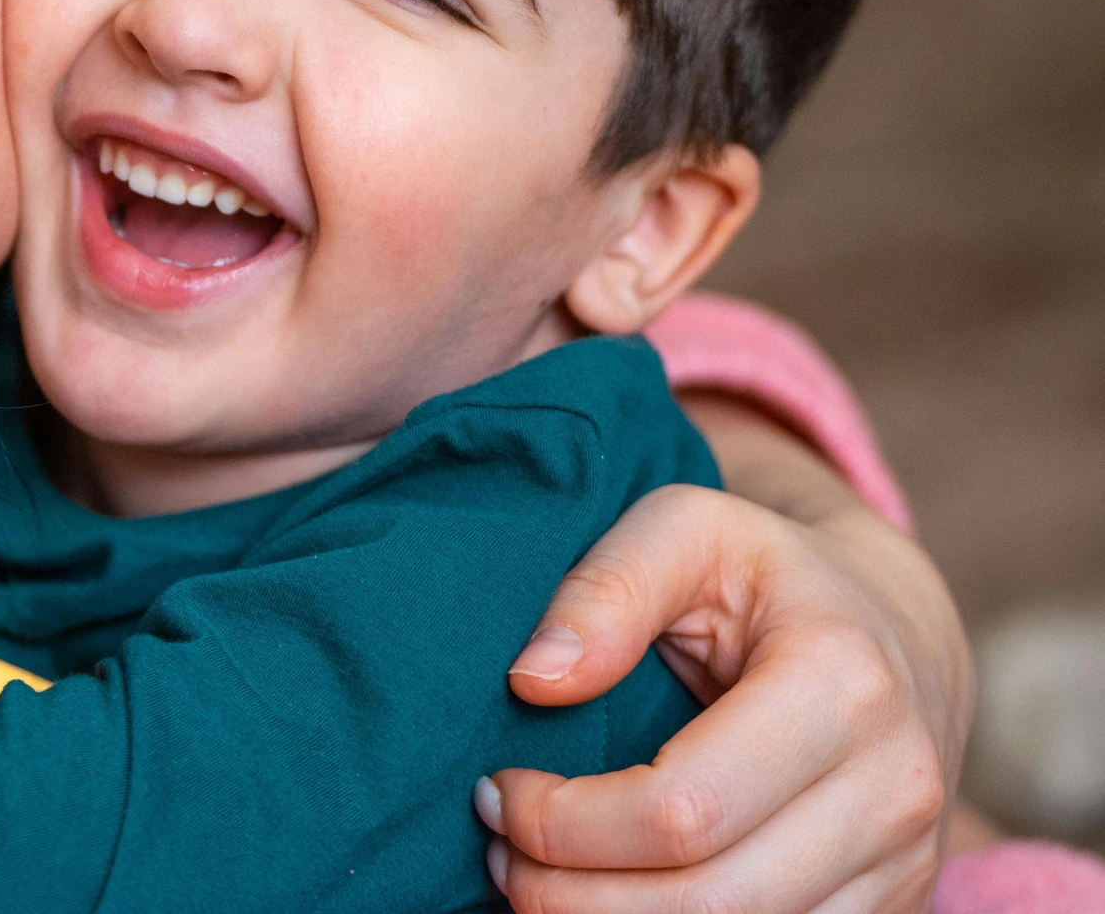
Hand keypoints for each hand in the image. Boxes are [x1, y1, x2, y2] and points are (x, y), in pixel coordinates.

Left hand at [480, 461, 968, 912]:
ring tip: (541, 876)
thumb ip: (607, 588)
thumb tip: (534, 681)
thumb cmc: (767, 571)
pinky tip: (614, 893)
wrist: (900, 627)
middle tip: (499, 850)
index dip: (565, 823)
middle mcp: (893, 789)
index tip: (497, 791)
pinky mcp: (895, 907)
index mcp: (843, 685)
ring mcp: (904, 863)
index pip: (681, 810)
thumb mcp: (685, 527)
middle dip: (570, 896)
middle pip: (707, 904)